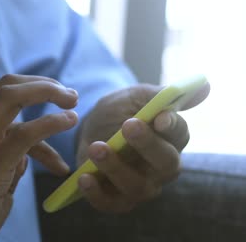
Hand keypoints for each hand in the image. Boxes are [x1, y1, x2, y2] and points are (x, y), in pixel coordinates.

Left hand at [76, 83, 209, 212]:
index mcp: (172, 139)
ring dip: (116, 168)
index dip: (171, 127)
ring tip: (96, 147)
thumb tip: (205, 85)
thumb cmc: (120, 111)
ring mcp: (142, 186)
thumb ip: (162, 95)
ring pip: (137, 186)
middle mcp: (162, 168)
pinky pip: (110, 204)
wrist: (92, 128)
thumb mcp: (136, 97)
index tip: (159, 117)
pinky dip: (96, 194)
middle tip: (128, 125)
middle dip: (147, 145)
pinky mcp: (117, 199)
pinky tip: (84, 178)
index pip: (179, 134)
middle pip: (165, 163)